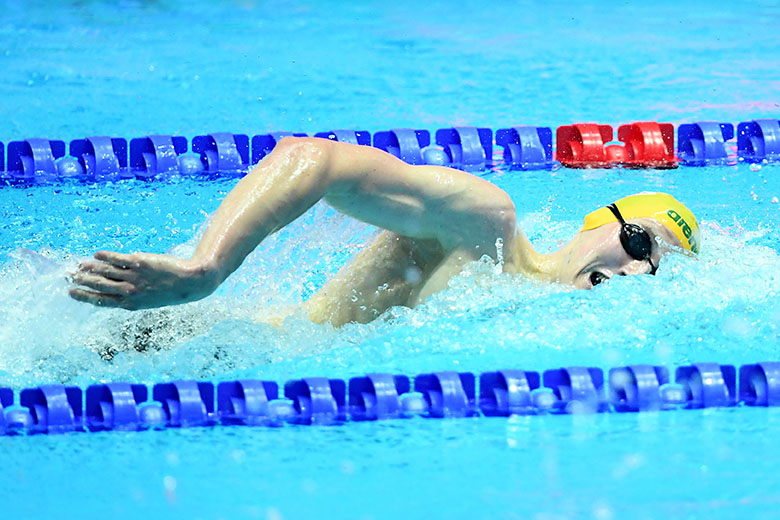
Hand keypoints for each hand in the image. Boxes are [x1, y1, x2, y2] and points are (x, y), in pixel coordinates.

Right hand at [69, 251, 214, 309]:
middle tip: (69, 276)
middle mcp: (129, 292)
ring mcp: (134, 277)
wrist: (190, 282)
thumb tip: (112, 288)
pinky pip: (118, 259)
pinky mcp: (140, 263)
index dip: (84, 296)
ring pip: (105, 272)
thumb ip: (129, 296)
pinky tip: (97, 254)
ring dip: (90, 268)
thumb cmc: (169, 292)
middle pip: (99, 286)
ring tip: (79, 264)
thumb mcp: (147, 300)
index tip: (70, 292)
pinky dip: (106, 256)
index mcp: (130, 304)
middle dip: (82, 281)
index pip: (100, 301)